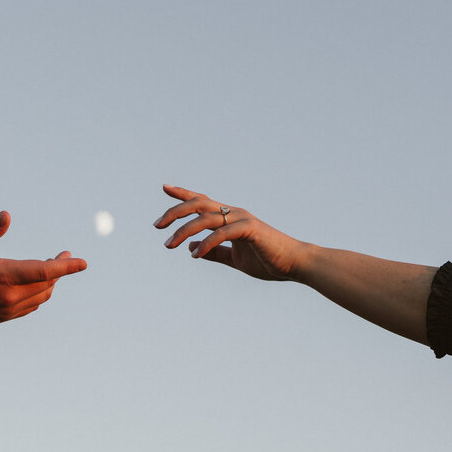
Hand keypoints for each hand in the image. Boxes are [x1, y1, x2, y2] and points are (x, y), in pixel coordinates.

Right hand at [0, 211, 86, 329]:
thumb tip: (7, 215)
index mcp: (3, 276)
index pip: (44, 271)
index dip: (66, 266)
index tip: (83, 262)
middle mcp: (9, 296)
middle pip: (47, 284)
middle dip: (60, 270)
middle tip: (63, 255)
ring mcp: (6, 310)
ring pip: (41, 297)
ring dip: (50, 283)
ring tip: (51, 268)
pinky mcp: (2, 318)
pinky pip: (30, 307)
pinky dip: (39, 295)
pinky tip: (36, 285)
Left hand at [153, 184, 309, 281]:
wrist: (294, 264)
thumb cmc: (268, 260)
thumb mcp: (234, 259)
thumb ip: (213, 252)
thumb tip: (192, 248)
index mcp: (229, 217)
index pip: (202, 201)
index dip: (183, 194)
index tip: (164, 187)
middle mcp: (233, 213)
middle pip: (198, 203)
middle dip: (174, 211)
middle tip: (157, 226)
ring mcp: (242, 219)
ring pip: (205, 218)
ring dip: (183, 231)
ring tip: (169, 245)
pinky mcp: (250, 229)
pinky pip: (222, 233)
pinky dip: (206, 243)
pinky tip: (195, 256)